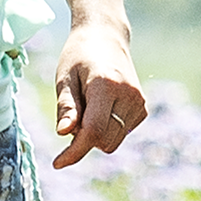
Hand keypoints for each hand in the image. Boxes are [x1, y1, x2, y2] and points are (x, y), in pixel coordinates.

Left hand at [51, 18, 147, 165]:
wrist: (106, 36)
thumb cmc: (79, 56)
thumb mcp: (64, 78)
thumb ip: (67, 107)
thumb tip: (65, 134)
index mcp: (106, 85)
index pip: (92, 130)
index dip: (74, 151)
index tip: (57, 164)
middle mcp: (128, 95)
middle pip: (102, 140)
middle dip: (83, 138)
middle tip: (73, 115)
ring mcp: (139, 102)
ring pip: (112, 141)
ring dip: (95, 134)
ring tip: (88, 107)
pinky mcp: (142, 108)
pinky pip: (120, 134)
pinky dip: (107, 129)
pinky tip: (102, 106)